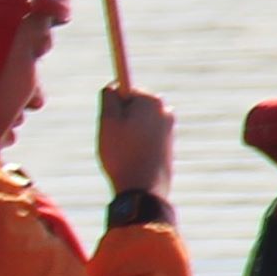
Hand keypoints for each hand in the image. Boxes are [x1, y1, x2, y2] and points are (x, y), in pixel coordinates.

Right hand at [97, 83, 174, 204]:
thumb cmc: (122, 154)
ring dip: (128, 131)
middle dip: (121, 117)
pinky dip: (137, 143)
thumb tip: (113, 85)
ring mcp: (169, 128)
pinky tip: (133, 158)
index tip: (108, 122)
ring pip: (138, 121)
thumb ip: (108, 98)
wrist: (143, 190)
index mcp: (150, 101)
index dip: (112, 106)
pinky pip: (146, 136)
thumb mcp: (107, 122)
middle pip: (133, 105)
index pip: (124, 89)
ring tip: (123, 151)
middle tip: (112, 137)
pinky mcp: (169, 144)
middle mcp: (165, 110)